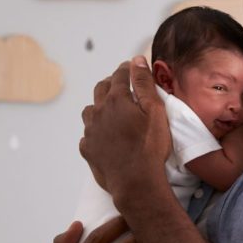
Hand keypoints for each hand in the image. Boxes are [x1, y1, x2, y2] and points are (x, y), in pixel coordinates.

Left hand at [79, 57, 170, 204]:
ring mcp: (90, 131)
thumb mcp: (155, 111)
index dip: (126, 69)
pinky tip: (106, 136)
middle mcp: (98, 112)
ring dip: (100, 106)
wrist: (136, 182)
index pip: (119, 76)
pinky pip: (88, 133)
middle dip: (111, 83)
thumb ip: (144, 84)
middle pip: (100, 89)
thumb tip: (137, 60)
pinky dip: (96, 129)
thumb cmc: (150, 146)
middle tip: (122, 84)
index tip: (131, 66)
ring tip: (112, 111)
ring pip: (90, 111)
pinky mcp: (88, 149)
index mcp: (117, 100)